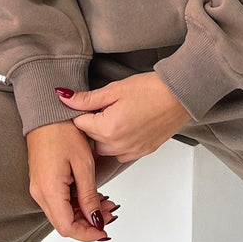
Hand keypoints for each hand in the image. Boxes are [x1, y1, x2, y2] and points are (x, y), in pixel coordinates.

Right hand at [26, 119, 118, 241]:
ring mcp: (39, 187)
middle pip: (64, 222)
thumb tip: (95, 219)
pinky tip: (91, 195)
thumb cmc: (63, 130)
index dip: (87, 233)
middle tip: (109, 214)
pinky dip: (75, 203)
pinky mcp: (42, 181)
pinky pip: (58, 201)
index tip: (104, 230)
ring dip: (83, 213)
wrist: (47, 113)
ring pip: (62, 213)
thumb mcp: (83, 163)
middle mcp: (40, 192)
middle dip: (88, 223)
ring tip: (105, 203)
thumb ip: (88, 195)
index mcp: (49, 189)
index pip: (67, 226)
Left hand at [56, 71, 193, 161]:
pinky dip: (120, 142)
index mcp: (107, 129)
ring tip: (117, 115)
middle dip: (93, 126)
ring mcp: (131, 151)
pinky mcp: (143, 152)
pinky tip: (128, 124)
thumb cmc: (150, 89)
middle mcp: (118, 145)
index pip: (80, 125)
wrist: (180, 95)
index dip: (82, 112)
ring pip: (106, 149)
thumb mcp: (114, 89)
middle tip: (104, 107)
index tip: (88, 103)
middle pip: (91, 140)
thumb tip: (62, 97)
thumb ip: (87, 98)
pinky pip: (121, 153)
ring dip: (105, 136)